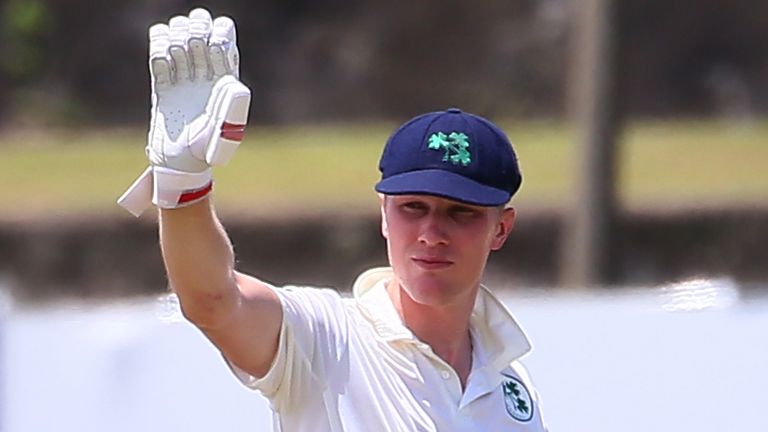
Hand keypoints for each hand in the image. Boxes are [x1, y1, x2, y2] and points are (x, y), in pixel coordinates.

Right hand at [118, 8, 250, 216]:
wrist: (180, 165)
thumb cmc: (206, 153)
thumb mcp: (223, 134)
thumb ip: (230, 110)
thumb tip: (233, 83)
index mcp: (225, 78)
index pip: (224, 38)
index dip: (218, 33)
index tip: (213, 46)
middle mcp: (205, 74)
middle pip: (201, 30)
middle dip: (196, 29)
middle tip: (192, 45)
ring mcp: (183, 77)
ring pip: (180, 36)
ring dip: (176, 35)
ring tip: (175, 53)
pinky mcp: (162, 85)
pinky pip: (159, 53)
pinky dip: (158, 45)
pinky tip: (162, 57)